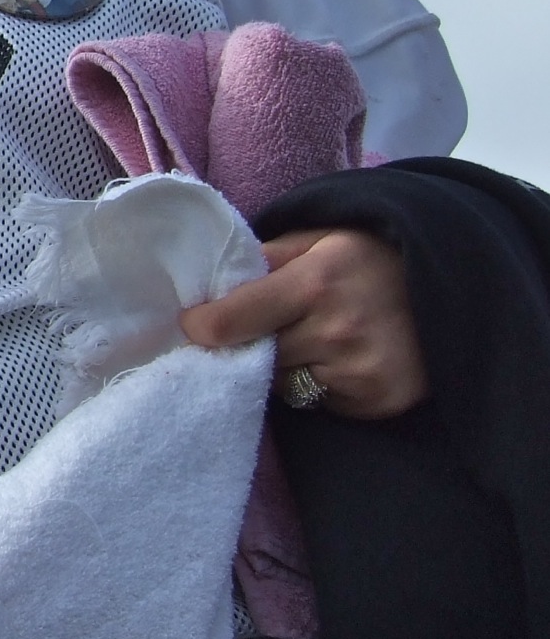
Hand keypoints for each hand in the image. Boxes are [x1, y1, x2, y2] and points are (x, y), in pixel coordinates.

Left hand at [178, 228, 428, 419]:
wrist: (449, 282)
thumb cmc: (367, 254)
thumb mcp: (316, 238)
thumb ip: (263, 258)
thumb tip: (208, 286)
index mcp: (315, 281)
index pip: (232, 320)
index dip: (202, 326)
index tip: (188, 326)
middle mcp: (337, 330)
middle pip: (256, 355)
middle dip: (250, 344)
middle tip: (260, 327)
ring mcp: (360, 371)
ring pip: (283, 382)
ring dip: (284, 366)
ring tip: (310, 337)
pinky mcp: (376, 400)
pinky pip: (318, 400)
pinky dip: (318, 384)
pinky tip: (339, 358)